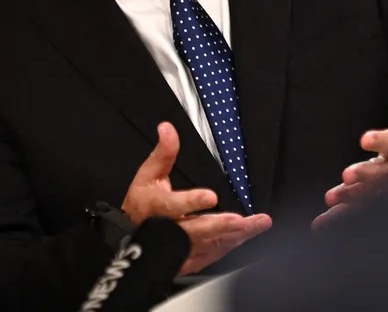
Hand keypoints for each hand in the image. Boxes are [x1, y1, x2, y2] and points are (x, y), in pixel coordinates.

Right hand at [121, 122, 271, 273]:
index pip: (174, 205)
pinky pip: (211, 254)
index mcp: (157, 207)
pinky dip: (228, 245)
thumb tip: (168, 129)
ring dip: (233, 236)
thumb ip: (163, 153)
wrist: (132, 237)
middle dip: (219, 226)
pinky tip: (245, 235)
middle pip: (195, 230)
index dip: (192, 201)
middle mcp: (168, 231)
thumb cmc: (142, 204)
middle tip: (240, 221)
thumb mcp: (148, 175)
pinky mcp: (187, 259)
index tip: (211, 196)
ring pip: (208, 244)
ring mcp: (178, 249)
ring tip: (256, 224)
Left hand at [313, 46, 387, 228]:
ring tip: (333, 196)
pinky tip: (321, 224)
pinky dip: (342, 219)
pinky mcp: (382, 201)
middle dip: (367, 174)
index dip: (380, 140)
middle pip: (384, 172)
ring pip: (372, 195)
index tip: (365, 138)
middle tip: (348, 175)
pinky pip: (363, 212)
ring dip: (353, 197)